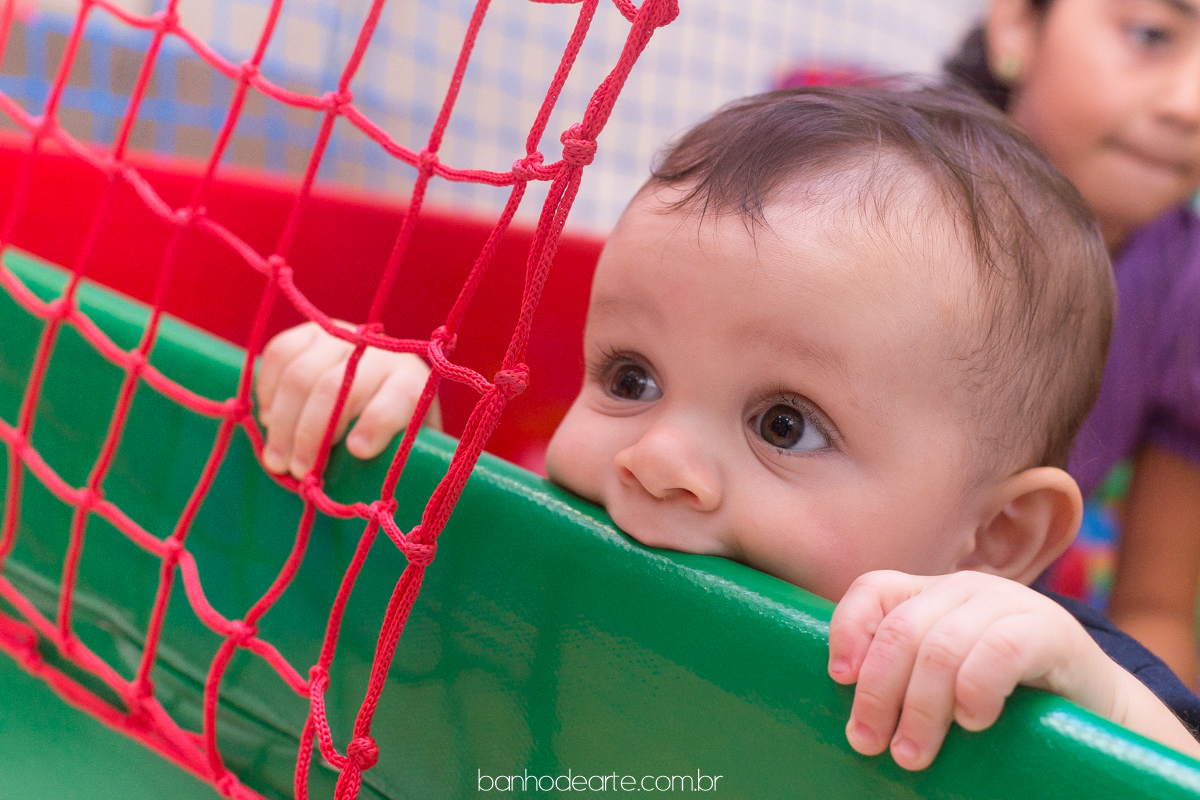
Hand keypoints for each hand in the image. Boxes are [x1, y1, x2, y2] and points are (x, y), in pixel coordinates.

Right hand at [255, 321, 440, 477]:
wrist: (383, 387)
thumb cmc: (393, 435)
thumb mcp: (404, 452)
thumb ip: (393, 464)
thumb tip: (371, 498)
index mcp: (412, 385)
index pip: (396, 399)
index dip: (376, 424)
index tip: (357, 452)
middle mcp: (379, 354)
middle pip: (337, 387)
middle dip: (311, 434)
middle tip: (297, 473)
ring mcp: (343, 337)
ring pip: (302, 372)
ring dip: (283, 420)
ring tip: (276, 460)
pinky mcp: (312, 333)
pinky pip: (280, 352)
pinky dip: (268, 388)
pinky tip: (269, 419)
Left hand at [828, 570, 1122, 769]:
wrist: (1097, 705)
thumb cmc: (1006, 699)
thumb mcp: (945, 679)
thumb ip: (905, 674)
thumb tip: (850, 713)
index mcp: (934, 594)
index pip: (874, 589)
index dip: (849, 630)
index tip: (841, 679)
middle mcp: (966, 589)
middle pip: (902, 629)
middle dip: (877, 692)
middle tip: (869, 743)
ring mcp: (1009, 604)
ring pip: (941, 648)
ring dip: (921, 710)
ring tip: (913, 754)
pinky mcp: (1051, 629)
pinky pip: (997, 653)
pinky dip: (975, 692)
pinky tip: (974, 724)